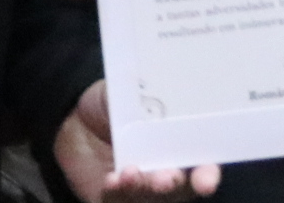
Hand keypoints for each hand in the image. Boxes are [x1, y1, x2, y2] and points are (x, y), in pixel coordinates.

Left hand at [54, 80, 220, 196]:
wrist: (76, 120)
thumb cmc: (113, 103)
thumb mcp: (128, 92)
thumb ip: (145, 96)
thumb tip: (158, 92)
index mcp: (179, 144)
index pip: (203, 164)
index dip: (207, 173)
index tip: (206, 178)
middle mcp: (166, 171)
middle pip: (180, 188)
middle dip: (174, 184)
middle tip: (166, 178)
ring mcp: (142, 189)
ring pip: (152, 199)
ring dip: (144, 189)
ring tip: (131, 173)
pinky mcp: (116, 199)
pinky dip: (118, 194)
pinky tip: (112, 180)